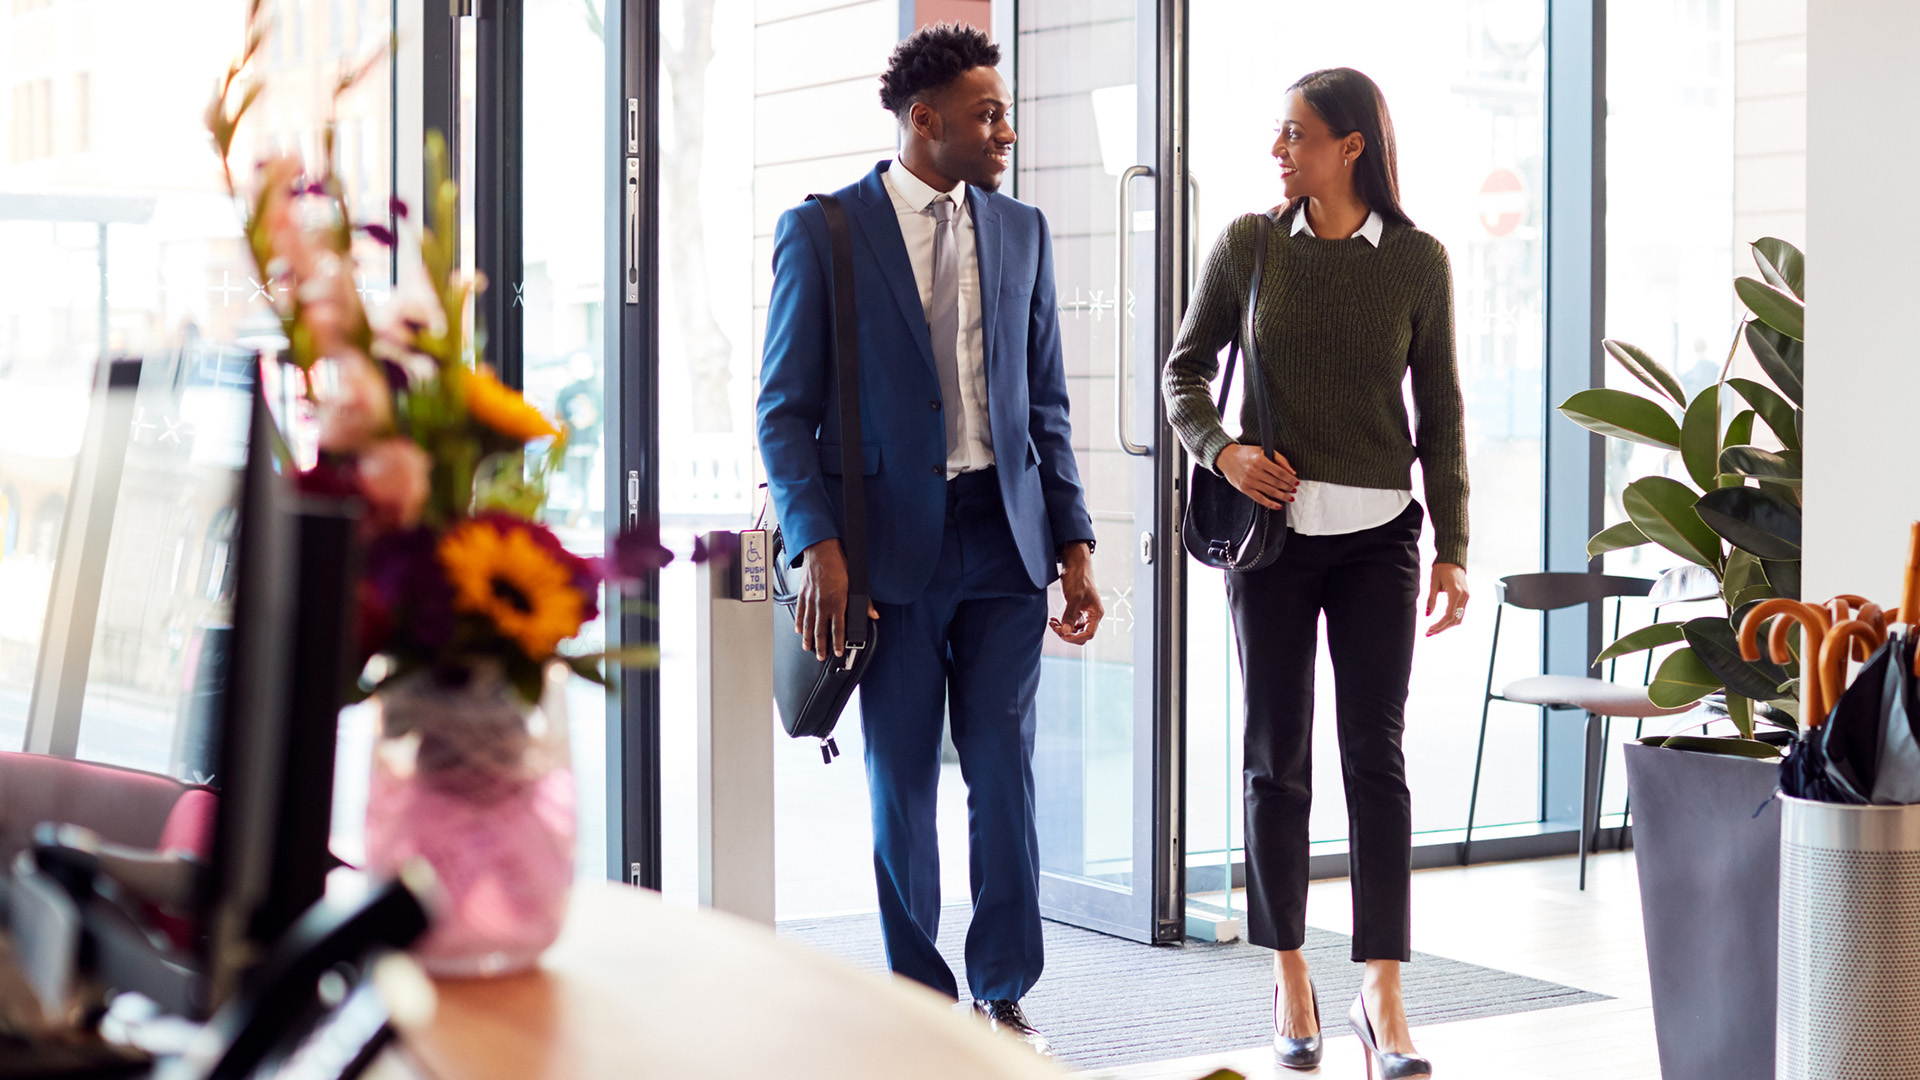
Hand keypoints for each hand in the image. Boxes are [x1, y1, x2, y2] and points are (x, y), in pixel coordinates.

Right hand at [796, 539, 879, 659]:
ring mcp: (811, 600)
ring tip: (808, 648)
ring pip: (809, 624)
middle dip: (821, 646)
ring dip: (808, 638)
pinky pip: (800, 612)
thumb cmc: (838, 563)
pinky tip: (799, 630)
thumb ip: (864, 601)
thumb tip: (873, 614)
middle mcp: (823, 603)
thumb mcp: (855, 581)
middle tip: (821, 656)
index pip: (838, 628)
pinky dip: (799, 622)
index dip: (838, 642)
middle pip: (821, 630)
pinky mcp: (803, 594)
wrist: (820, 549)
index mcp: (837, 601)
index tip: (838, 651)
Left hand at [1051, 542, 1102, 643]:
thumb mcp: (1074, 597)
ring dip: (1063, 629)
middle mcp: (1092, 615)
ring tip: (1052, 623)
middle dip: (1067, 633)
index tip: (1062, 635)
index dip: (1075, 638)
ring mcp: (1085, 613)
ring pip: (1074, 629)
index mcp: (1096, 613)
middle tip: (1054, 627)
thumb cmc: (1079, 578)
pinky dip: (1062, 623)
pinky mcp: (1077, 609)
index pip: (1088, 634)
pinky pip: (1071, 622)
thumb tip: (1065, 632)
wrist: (1076, 565)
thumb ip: (1070, 615)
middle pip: (1081, 634)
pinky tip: (1054, 620)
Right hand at [1216, 445, 1297, 509]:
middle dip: (1288, 488)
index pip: (1280, 472)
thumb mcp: (1263, 450)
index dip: (1290, 479)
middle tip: (1294, 490)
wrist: (1226, 457)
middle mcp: (1254, 471)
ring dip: (1283, 496)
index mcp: (1260, 460)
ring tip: (1290, 498)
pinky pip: (1260, 499)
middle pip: (1276, 483)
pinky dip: (1270, 504)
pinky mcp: (1245, 489)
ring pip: (1270, 491)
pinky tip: (1278, 506)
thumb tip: (1292, 472)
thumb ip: (1279, 459)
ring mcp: (1249, 481)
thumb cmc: (1245, 453)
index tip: (1296, 482)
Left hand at [1425, 562, 1468, 636]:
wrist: (1453, 559)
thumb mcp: (1433, 583)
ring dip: (1447, 625)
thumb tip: (1427, 614)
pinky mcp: (1465, 597)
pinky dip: (1451, 619)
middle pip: (1455, 620)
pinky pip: (1460, 613)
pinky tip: (1441, 622)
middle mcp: (1464, 597)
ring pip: (1459, 618)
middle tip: (1429, 633)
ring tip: (1434, 629)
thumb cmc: (1442, 568)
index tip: (1429, 630)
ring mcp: (1466, 597)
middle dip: (1442, 628)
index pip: (1449, 616)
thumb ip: (1431, 600)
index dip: (1439, 625)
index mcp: (1456, 593)